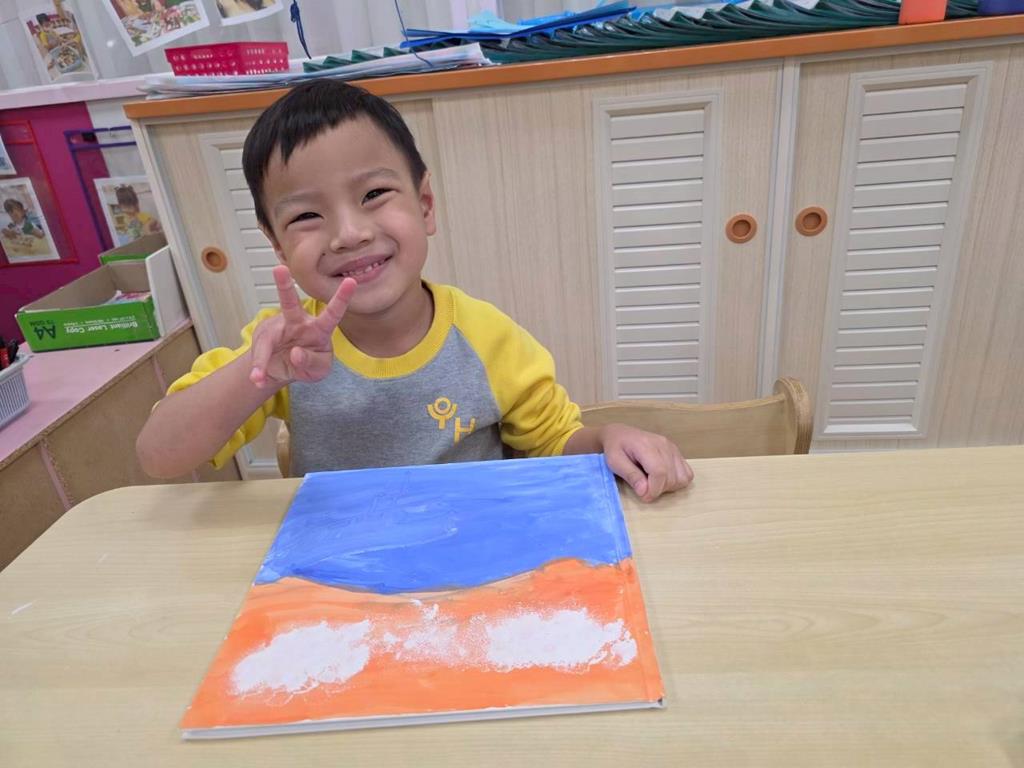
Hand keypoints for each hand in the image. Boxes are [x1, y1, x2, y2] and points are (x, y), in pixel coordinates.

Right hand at [248, 265, 356, 388]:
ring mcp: (278, 330)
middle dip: (284, 286)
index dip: (342, 297)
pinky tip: (258, 379)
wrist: (283, 368)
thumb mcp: (318, 370)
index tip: (351, 281)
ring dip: (262, 352)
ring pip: (268, 336)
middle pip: (290, 304)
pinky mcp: (263, 340)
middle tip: (279, 269)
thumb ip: (312, 363)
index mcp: (320, 330)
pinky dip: (259, 370)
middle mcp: (298, 324)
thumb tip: (296, 352)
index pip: (332, 313)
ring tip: (258, 375)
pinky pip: (261, 356)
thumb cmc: (308, 364)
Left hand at [600, 423, 692, 501]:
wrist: (620, 434)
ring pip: (682, 478)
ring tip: (652, 482)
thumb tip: (644, 492)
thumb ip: (630, 476)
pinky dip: (677, 481)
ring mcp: (672, 448)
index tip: (643, 496)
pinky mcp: (676, 452)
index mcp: (647, 446)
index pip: (660, 473)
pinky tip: (662, 479)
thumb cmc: (615, 448)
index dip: (653, 490)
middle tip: (643, 488)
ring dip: (668, 487)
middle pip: (672, 478)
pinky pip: (687, 473)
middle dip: (658, 490)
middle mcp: (664, 445)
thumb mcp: (615, 462)